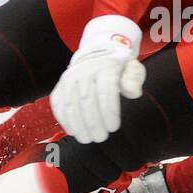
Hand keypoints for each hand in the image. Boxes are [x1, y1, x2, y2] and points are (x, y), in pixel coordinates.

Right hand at [51, 15, 146, 143]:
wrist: (97, 53)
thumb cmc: (118, 67)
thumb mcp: (132, 68)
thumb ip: (134, 79)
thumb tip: (132, 92)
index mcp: (105, 66)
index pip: (105, 91)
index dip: (108, 112)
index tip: (113, 128)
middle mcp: (84, 70)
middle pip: (87, 100)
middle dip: (93, 123)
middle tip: (100, 137)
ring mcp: (69, 78)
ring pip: (71, 104)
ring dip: (78, 125)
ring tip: (86, 138)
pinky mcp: (60, 85)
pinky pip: (58, 104)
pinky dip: (64, 119)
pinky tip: (72, 131)